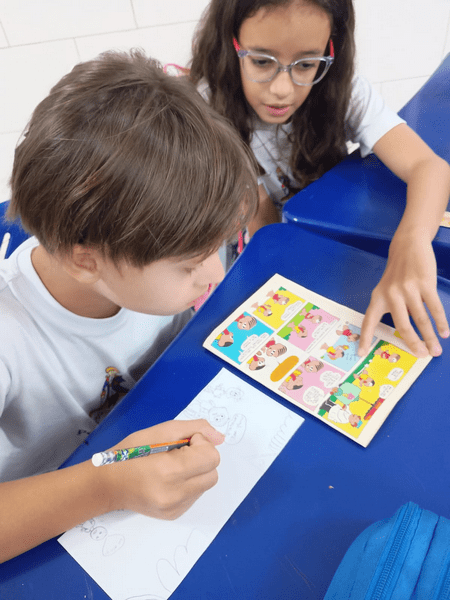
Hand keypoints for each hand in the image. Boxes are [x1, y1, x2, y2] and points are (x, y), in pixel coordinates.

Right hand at [101, 419, 223, 519]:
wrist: (107, 484)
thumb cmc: (129, 453)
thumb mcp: (159, 431)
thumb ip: (193, 428)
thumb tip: (219, 437)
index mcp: (169, 471)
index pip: (211, 457)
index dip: (201, 443)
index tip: (185, 442)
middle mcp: (174, 494)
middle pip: (213, 472)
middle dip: (202, 458)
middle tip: (180, 452)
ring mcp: (175, 508)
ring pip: (206, 484)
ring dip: (197, 471)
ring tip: (173, 466)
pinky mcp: (174, 514)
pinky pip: (196, 494)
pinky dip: (189, 483)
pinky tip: (170, 479)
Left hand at [358, 234, 448, 356]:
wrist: (408, 246)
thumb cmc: (397, 273)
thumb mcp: (387, 289)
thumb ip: (393, 309)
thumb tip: (408, 333)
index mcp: (378, 298)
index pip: (369, 321)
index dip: (365, 338)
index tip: (361, 353)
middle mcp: (391, 294)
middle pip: (403, 326)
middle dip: (413, 344)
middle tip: (421, 356)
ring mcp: (408, 289)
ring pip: (421, 319)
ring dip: (430, 337)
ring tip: (435, 350)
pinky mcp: (425, 283)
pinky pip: (434, 307)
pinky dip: (440, 322)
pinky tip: (444, 333)